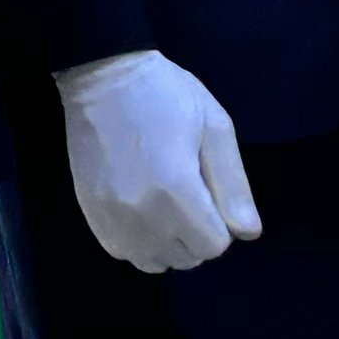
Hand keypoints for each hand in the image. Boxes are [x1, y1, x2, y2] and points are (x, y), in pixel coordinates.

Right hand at [57, 50, 260, 272]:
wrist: (103, 77)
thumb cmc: (166, 95)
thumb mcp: (214, 127)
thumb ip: (233, 185)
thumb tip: (247, 233)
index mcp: (176, 191)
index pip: (214, 246)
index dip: (221, 222)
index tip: (210, 191)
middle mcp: (142, 215)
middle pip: (186, 259)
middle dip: (197, 234)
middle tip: (190, 194)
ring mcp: (111, 218)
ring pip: (154, 262)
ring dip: (168, 243)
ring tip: (165, 206)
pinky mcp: (91, 214)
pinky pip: (124, 252)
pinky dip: (139, 241)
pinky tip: (141, 210)